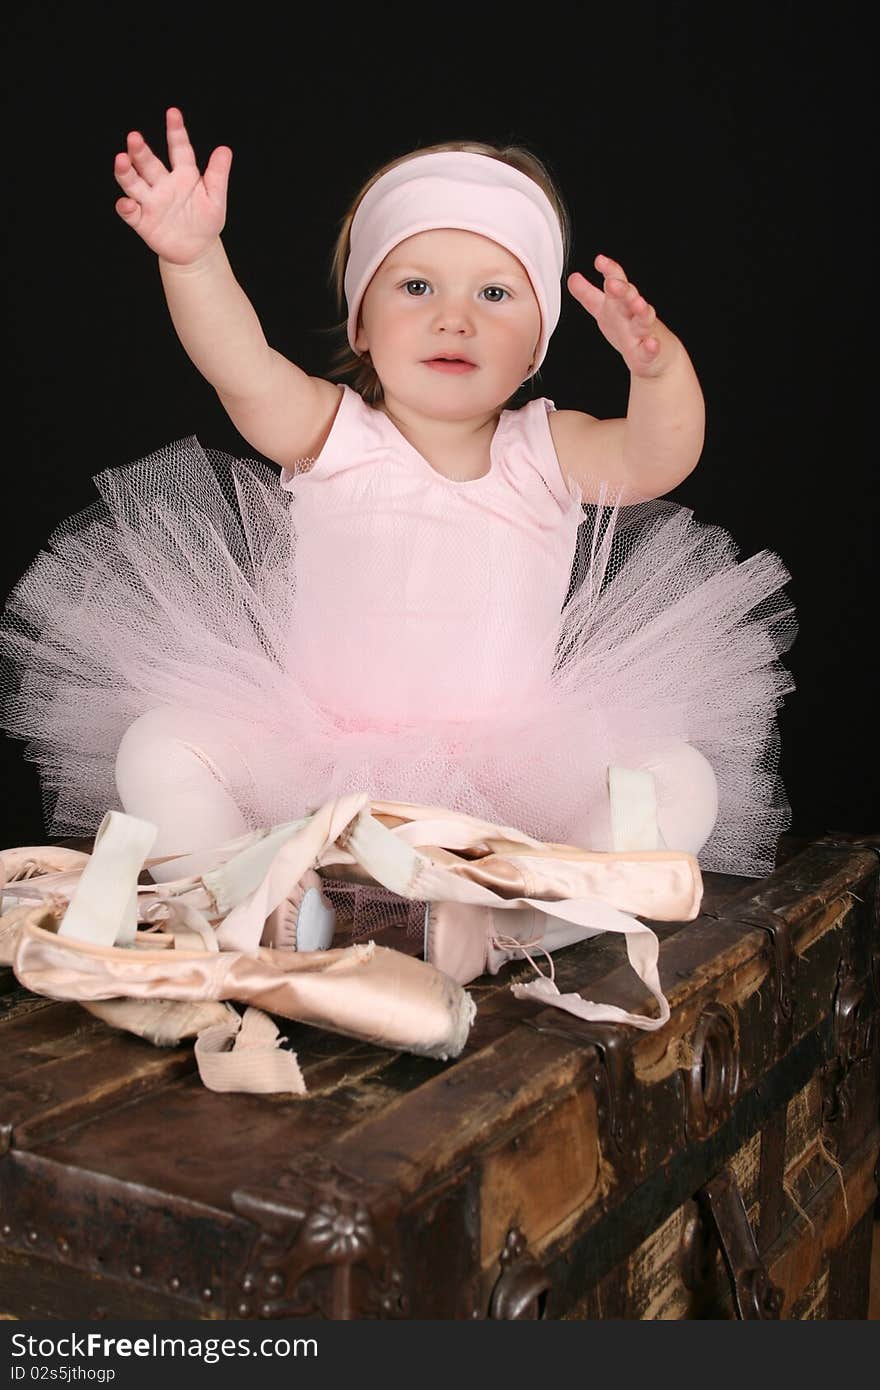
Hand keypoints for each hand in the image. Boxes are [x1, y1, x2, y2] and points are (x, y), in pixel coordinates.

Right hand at [113, 108, 231, 264]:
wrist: (197, 250)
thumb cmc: (206, 221)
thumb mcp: (216, 198)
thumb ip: (218, 175)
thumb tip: (225, 149)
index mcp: (183, 174)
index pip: (178, 149)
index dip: (176, 131)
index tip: (173, 113)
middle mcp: (163, 184)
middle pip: (148, 163)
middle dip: (140, 151)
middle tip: (134, 137)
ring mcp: (151, 201)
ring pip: (134, 183)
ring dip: (126, 172)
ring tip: (121, 160)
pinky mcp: (142, 221)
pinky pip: (130, 212)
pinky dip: (126, 207)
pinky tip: (127, 203)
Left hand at [568, 255, 664, 376]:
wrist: (657, 355)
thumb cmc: (629, 331)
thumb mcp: (605, 312)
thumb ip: (588, 295)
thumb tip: (572, 278)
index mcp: (620, 304)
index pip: (617, 282)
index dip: (609, 271)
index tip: (599, 261)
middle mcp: (633, 314)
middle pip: (629, 298)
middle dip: (622, 289)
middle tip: (611, 282)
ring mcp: (643, 332)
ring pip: (644, 319)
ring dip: (641, 310)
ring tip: (638, 303)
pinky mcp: (649, 354)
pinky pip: (650, 350)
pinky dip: (652, 347)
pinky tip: (651, 343)